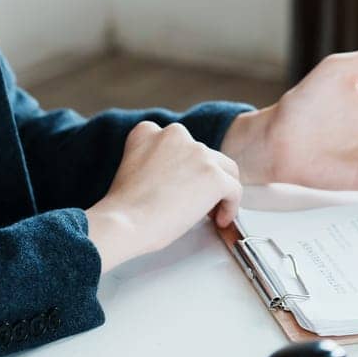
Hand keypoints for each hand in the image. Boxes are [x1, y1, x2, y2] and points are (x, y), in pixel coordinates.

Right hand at [84, 121, 242, 273]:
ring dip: (219, 189)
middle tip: (197, 202)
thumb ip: (156, 163)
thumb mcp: (132, 169)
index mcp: (148, 132)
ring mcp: (198, 153)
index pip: (176, 142)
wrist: (123, 224)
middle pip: (203, 154)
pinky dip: (231, 206)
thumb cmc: (123, 210)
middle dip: (203, 177)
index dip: (183, 165)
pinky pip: (234, 189)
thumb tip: (180, 180)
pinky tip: (221, 219)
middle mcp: (175, 134)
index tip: (182, 183)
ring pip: (224, 169)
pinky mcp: (214, 176)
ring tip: (211, 212)